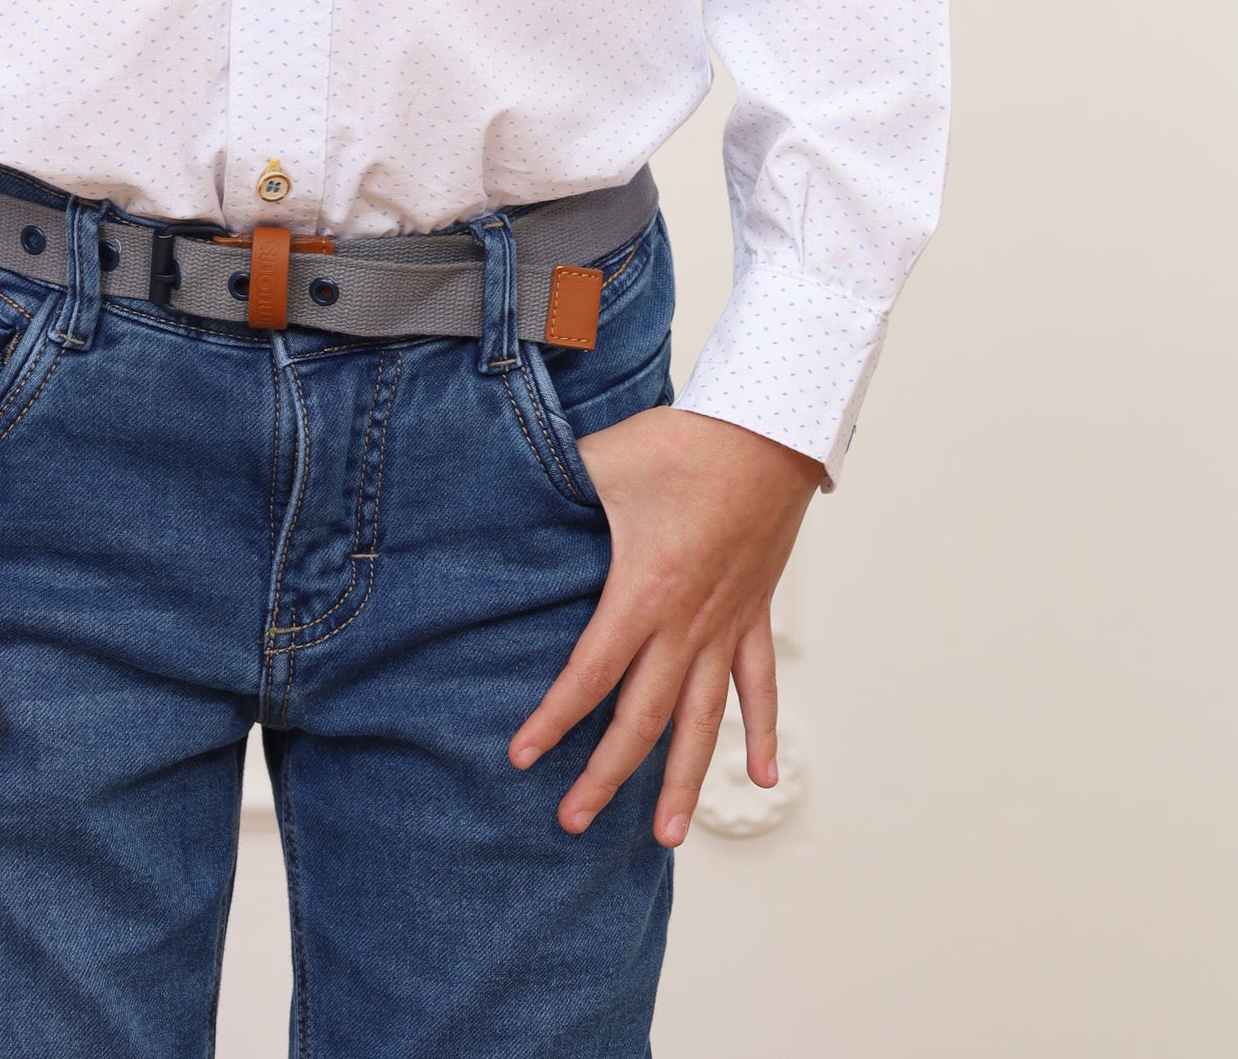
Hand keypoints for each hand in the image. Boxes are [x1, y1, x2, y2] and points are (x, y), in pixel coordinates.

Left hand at [508, 404, 819, 843]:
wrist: (769, 431)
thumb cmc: (685, 443)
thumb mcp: (605, 460)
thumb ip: (554, 481)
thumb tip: (498, 480)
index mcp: (644, 592)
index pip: (590, 676)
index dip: (554, 720)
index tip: (522, 758)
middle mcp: (688, 624)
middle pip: (643, 719)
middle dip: (606, 775)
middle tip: (572, 822)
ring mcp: (726, 624)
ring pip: (704, 721)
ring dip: (685, 781)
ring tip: (666, 837)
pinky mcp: (754, 612)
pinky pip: (759, 684)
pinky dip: (761, 731)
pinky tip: (764, 776)